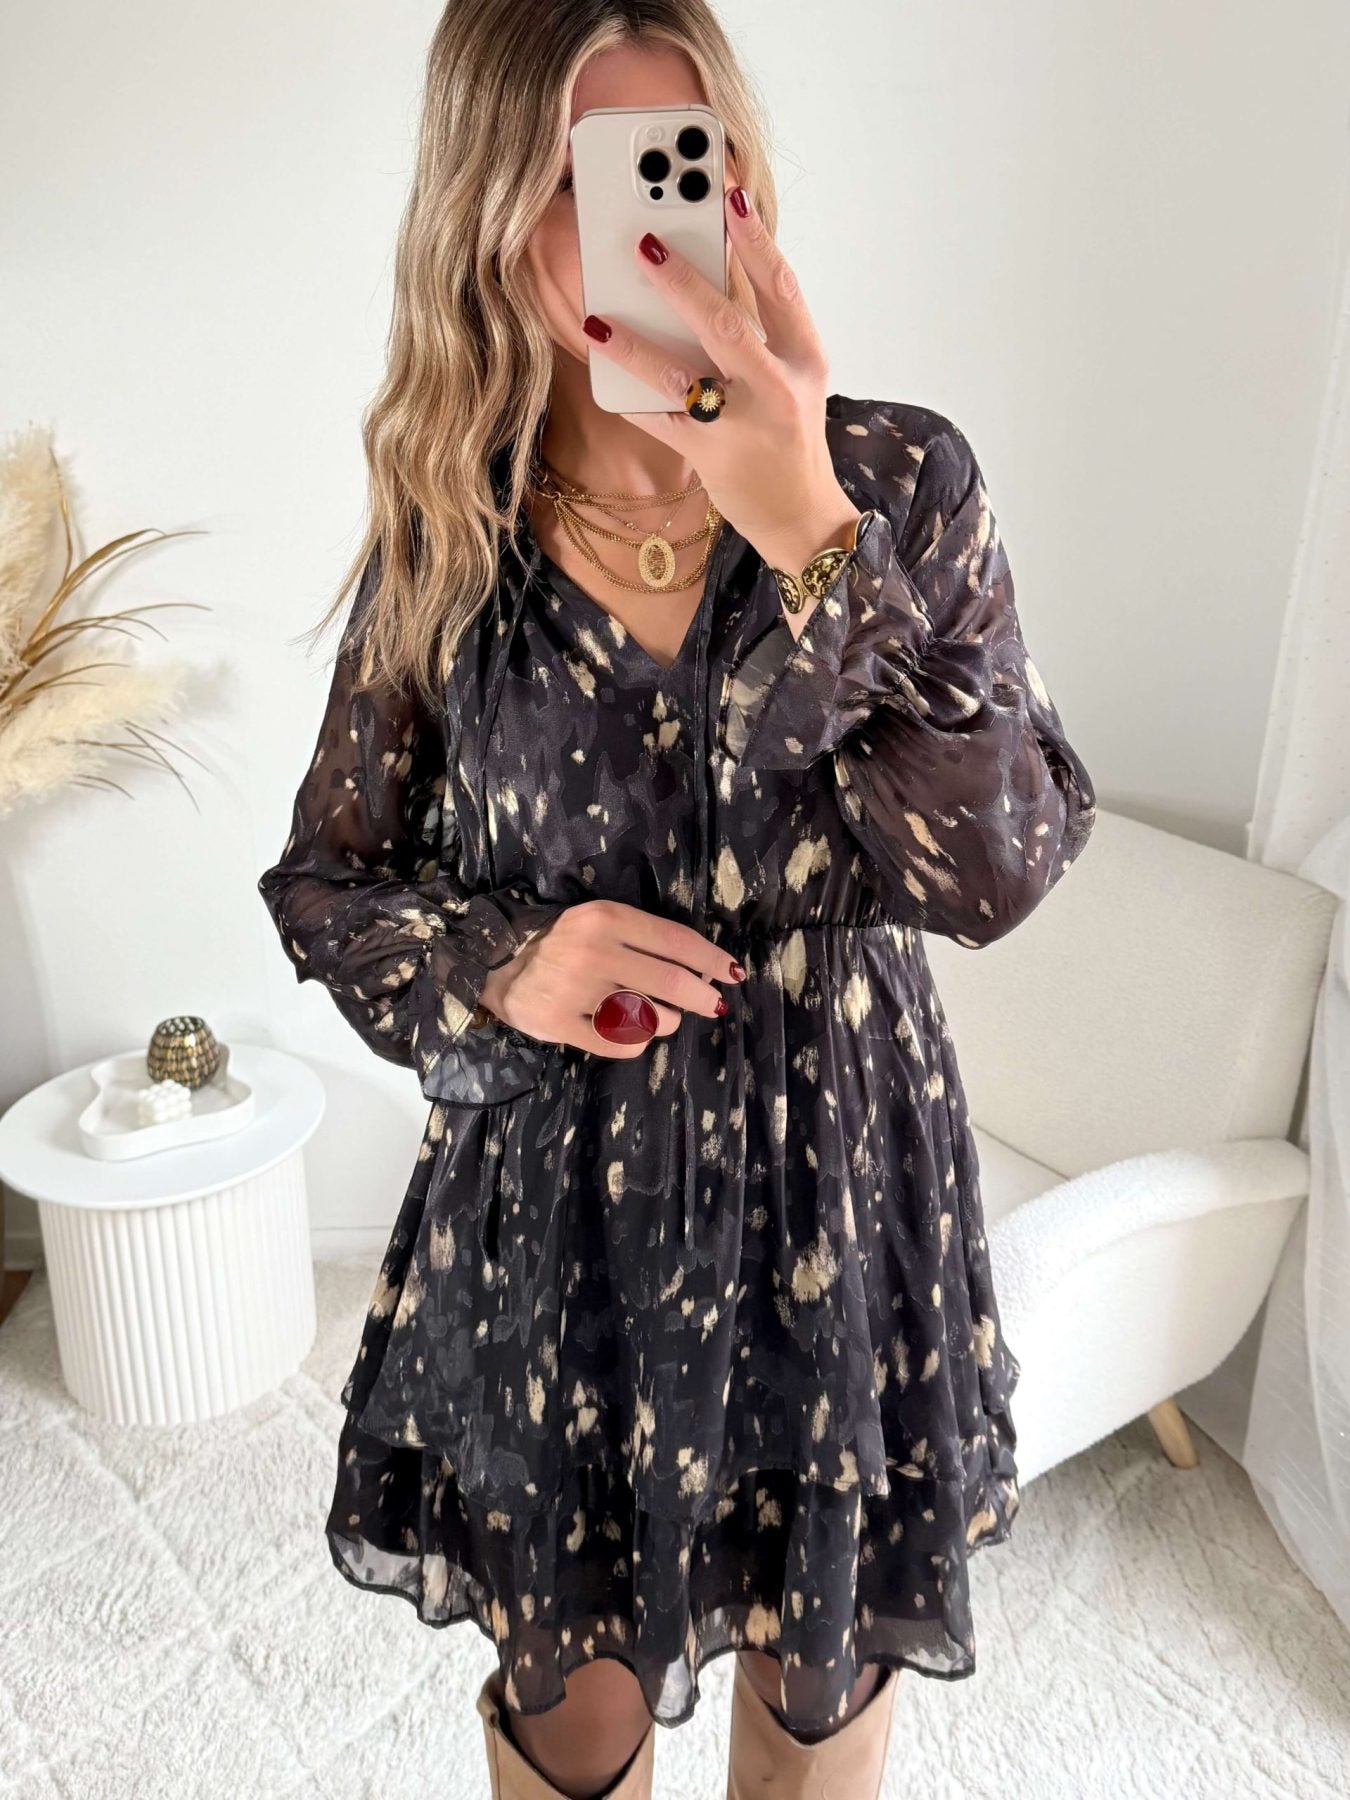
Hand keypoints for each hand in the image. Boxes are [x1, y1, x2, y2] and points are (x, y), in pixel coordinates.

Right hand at [477, 900, 744, 1059]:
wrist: (495, 962)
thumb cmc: (559, 941)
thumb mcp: (599, 922)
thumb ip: (643, 938)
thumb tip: (701, 967)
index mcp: (607, 919)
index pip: (675, 940)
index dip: (711, 959)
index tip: (731, 973)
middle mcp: (595, 952)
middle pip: (672, 982)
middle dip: (702, 997)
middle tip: (712, 1005)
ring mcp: (577, 991)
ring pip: (649, 1017)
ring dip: (665, 1021)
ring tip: (657, 1016)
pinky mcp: (561, 1025)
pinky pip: (620, 1045)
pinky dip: (635, 1043)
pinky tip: (630, 1034)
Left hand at [583, 186, 861, 600]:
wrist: (802, 516)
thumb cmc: (788, 435)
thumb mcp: (792, 377)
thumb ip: (759, 330)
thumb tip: (704, 272)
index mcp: (805, 357)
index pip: (782, 287)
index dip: (755, 240)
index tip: (729, 196)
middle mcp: (778, 388)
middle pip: (727, 325)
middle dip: (682, 282)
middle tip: (644, 242)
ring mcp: (744, 426)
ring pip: (683, 375)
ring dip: (637, 343)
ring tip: (600, 316)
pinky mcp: (711, 458)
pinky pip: (660, 418)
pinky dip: (628, 392)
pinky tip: (601, 363)